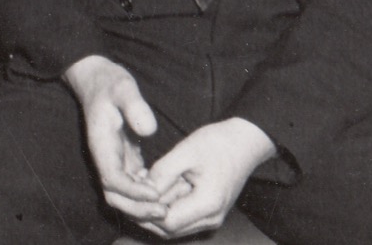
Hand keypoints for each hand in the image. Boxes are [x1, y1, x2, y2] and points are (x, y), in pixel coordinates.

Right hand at [66, 58, 179, 226]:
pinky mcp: (123, 161)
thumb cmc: (110, 83)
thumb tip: (149, 130)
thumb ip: (135, 105)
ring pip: (123, 197)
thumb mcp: (123, 87)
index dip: (133, 191)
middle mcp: (105, 159)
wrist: (96, 79)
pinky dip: (146, 196)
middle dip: (138, 208)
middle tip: (165, 210)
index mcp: (102, 145)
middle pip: (115, 197)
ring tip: (169, 205)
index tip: (155, 192)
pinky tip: (167, 190)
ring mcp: (113, 161)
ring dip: (142, 206)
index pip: (113, 179)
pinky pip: (132, 188)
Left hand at [137, 118, 279, 238]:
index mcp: (208, 205)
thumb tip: (141, 188)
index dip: (145, 210)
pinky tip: (153, 188)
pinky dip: (164, 206)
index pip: (167, 222)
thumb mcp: (187, 151)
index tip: (129, 191)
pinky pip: (180, 217)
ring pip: (172, 226)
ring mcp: (210, 218)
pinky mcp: (207, 212)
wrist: (246, 142)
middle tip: (126, 192)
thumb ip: (163, 172)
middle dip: (144, 213)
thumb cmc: (219, 143)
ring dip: (153, 211)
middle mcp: (211, 219)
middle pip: (168, 229)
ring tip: (137, 187)